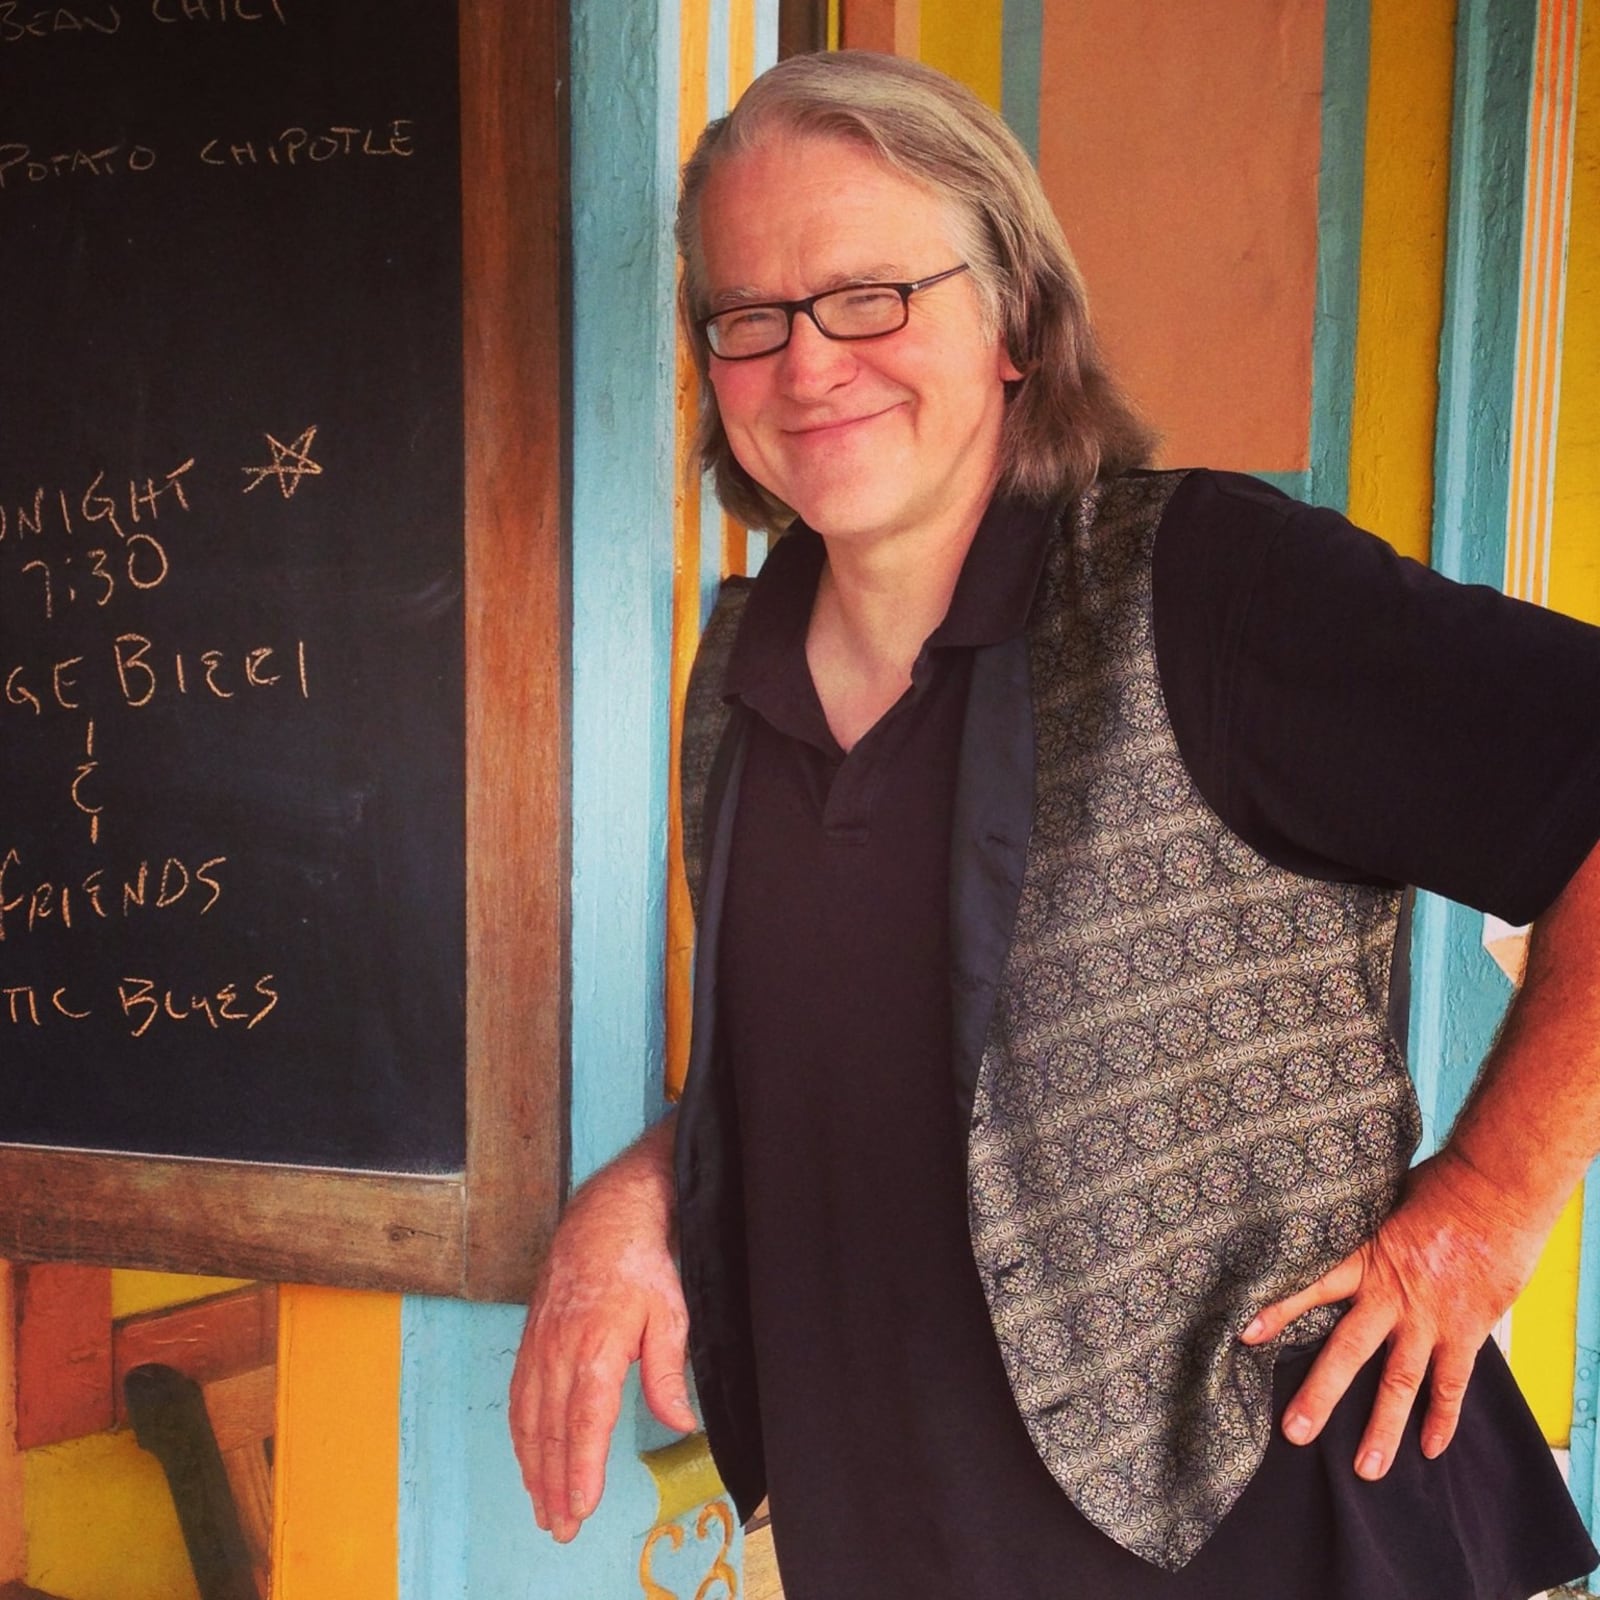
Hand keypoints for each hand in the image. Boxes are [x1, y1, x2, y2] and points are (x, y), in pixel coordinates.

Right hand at [509, 1118, 697, 1541]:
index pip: (586, 1420)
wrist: (602, 1219)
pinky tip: (530, 1461)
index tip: (581, 1506)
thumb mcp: (669, 1313)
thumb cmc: (640, 1265)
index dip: (581, 1467)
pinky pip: (520, 1400)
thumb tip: (679, 1421)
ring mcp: (539, 1348)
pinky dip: (523, 1438)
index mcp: (596, 1346)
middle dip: (555, 1485)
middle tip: (561, 1529)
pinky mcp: (530, 1344)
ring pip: (530, 1421)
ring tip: (543, 1510)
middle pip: (553, 1432)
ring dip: (534, 1470)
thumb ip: (668, 1372)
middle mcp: (560, 1352)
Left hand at [1239, 1147, 1550, 1479]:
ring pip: (1399, 1383)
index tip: (1243, 1334)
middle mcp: (1390, 1296)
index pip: (1309, 1287)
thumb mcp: (1378, 1199)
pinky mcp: (1465, 1332)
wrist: (1493, 1193)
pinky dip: (1443, 1418)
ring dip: (1382, 1428)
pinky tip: (1431, 1449)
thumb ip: (1350, 1221)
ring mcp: (1428, 1320)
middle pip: (1346, 1352)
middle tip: (1294, 1432)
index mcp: (1363, 1259)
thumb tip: (1312, 1215)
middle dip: (1320, 1395)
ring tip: (1366, 1469)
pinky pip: (1452, 1385)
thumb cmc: (1434, 1187)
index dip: (1277, 1309)